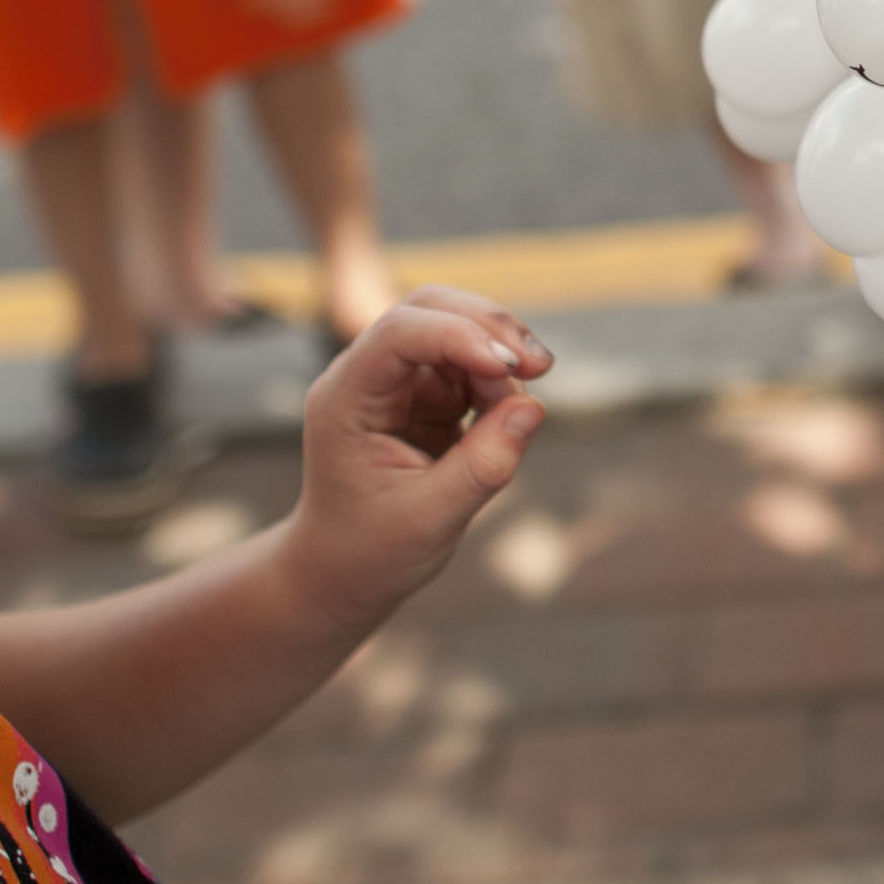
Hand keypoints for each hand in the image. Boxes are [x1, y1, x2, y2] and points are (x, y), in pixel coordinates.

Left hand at [274, 286, 552, 624]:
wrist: (342, 574)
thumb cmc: (371, 551)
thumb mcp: (431, 519)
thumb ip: (483, 464)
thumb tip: (533, 407)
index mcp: (346, 399)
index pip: (399, 334)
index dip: (459, 337)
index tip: (510, 371)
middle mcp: (366, 377)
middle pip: (429, 309)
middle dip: (489, 327)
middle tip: (541, 368)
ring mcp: (396, 383)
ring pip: (457, 329)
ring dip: (501, 357)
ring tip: (522, 410)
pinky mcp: (424, 396)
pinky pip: (471, 367)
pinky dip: (500, 383)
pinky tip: (509, 419)